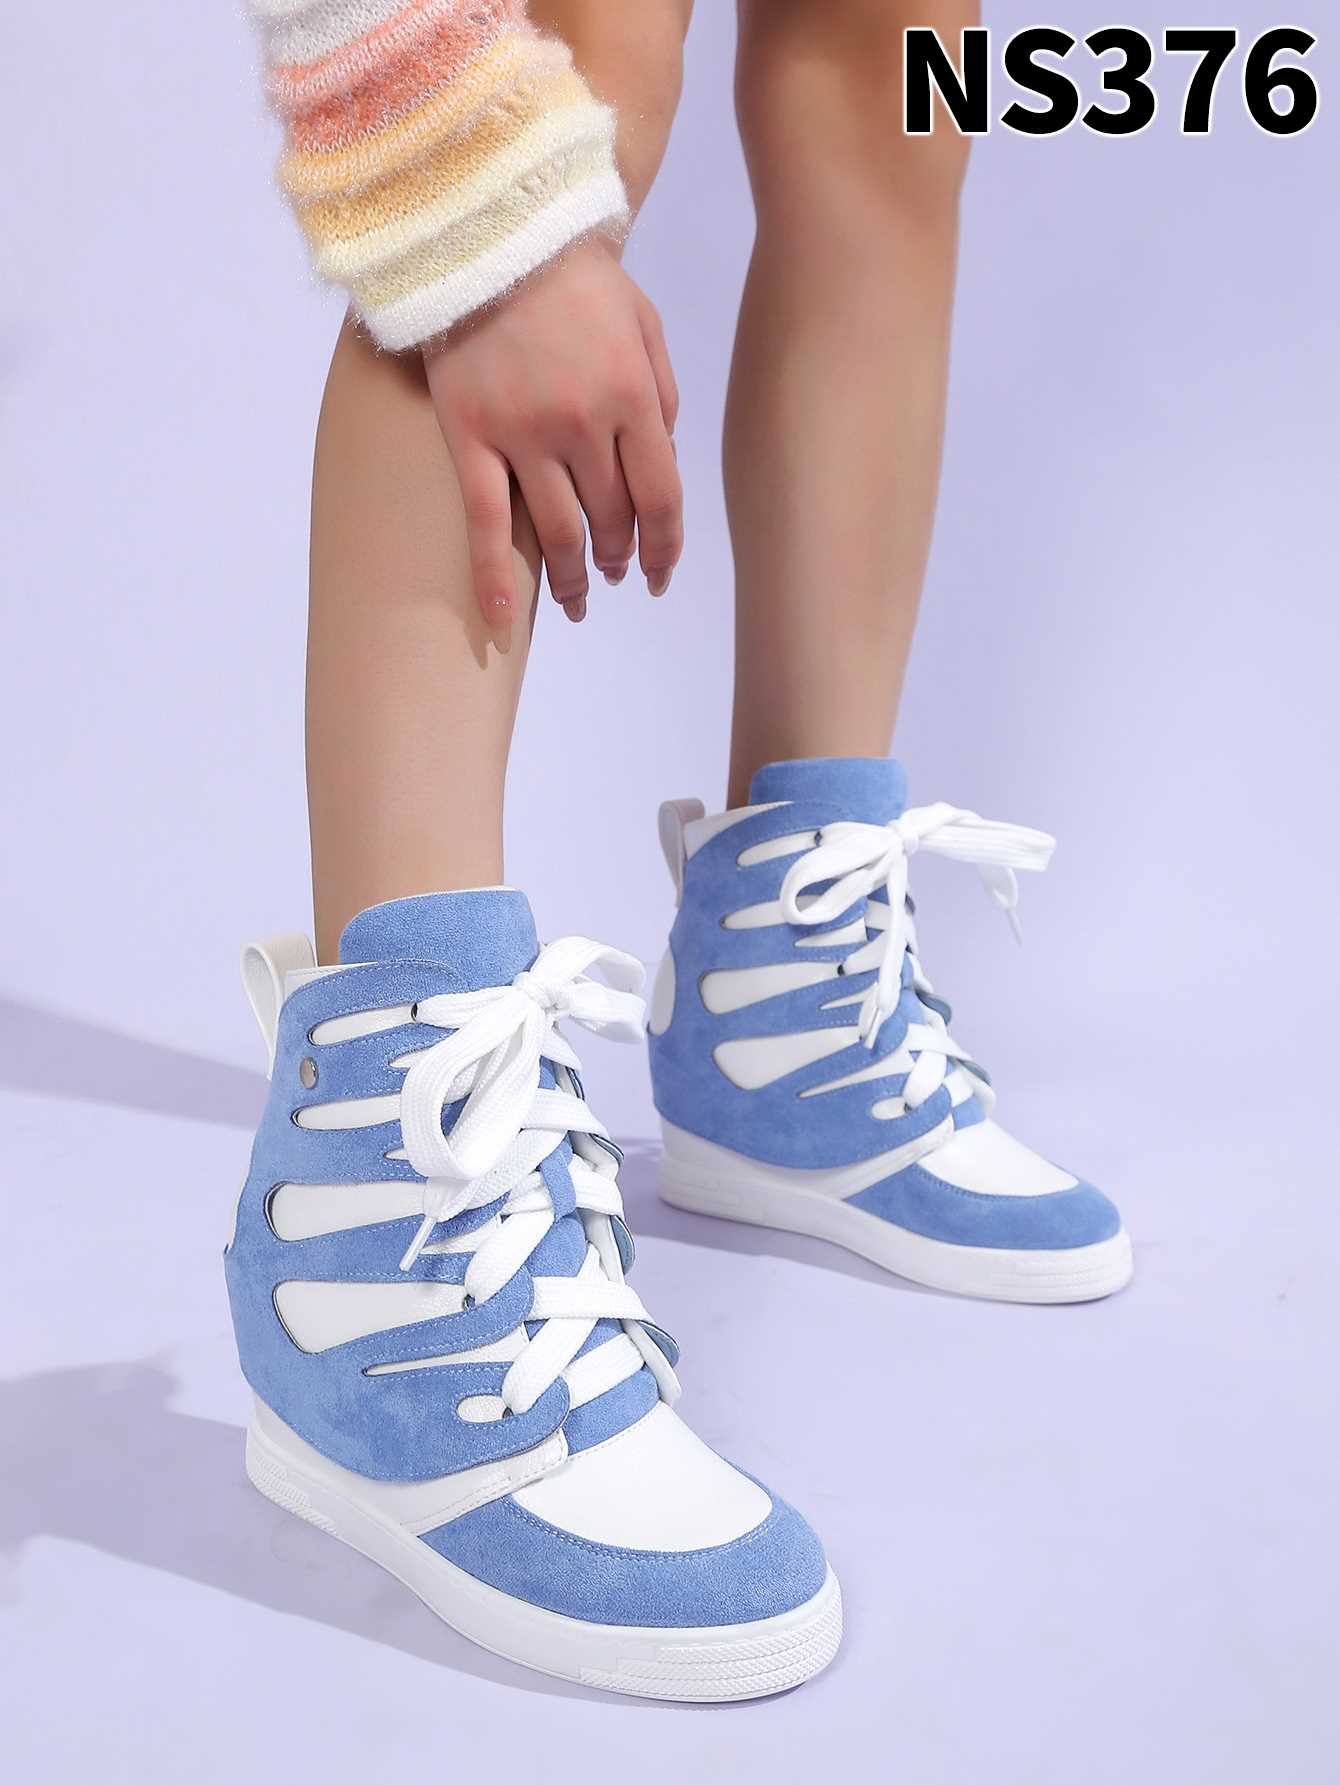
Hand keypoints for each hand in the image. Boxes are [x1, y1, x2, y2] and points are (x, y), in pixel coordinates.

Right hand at [423, 238, 681, 644]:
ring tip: (580, 599)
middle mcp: (582, 424)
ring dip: (573, 577)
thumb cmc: (573, 275)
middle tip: (615, 572)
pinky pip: (484, 524)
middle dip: (620, 556)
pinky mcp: (470, 436)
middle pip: (611, 519)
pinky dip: (495, 578)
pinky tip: (503, 621)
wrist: (488, 229)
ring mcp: (523, 434)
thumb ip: (661, 395)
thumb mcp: (643, 322)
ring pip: (557, 532)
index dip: (666, 547)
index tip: (660, 575)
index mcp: (632, 396)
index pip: (661, 498)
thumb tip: (663, 462)